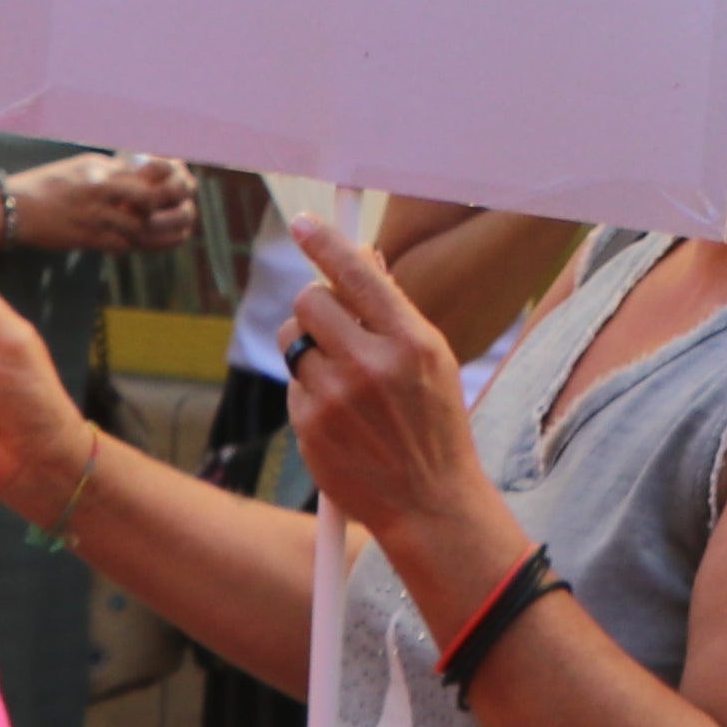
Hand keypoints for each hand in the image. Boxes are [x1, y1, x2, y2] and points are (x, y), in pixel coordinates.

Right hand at [11, 150, 199, 252]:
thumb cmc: (48, 184)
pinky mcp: (85, 239)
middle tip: (181, 209)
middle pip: (150, 199)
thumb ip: (113, 171)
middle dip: (172, 206)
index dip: (172, 178)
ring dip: (158, 230)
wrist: (13, 208)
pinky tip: (140, 241)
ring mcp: (93, 217)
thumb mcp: (82, 166)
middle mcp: (100, 191)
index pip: (148, 171)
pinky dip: (135, 245)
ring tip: (170, 227)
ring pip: (139, 227)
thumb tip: (145, 174)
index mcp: (101, 169)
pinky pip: (121, 245)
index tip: (181, 182)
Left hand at [279, 214, 502, 576]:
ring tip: (338, 373)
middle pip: (310, 300)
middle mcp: (371, 365)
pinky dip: (309, 390)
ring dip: (307, 346)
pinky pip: (293, 385)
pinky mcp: (309, 428)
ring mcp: (335, 398)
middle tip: (332, 325)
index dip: (325, 242)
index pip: (356, 274)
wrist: (429, 502)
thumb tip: (361, 257)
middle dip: (315, 305)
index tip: (303, 223)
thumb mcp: (431, 359)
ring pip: (292, 339)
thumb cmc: (434, 424)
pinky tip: (339, 415)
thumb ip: (393, 310)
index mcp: (411, 340)